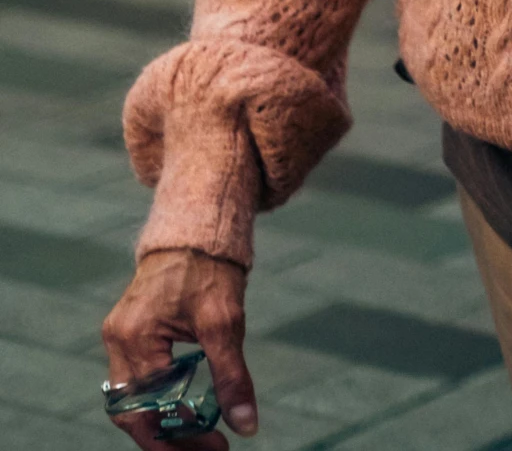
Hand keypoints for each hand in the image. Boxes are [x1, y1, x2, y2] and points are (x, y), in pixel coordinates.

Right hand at [103, 250, 254, 447]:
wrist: (195, 230)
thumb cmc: (209, 268)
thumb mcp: (225, 322)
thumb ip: (231, 376)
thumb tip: (246, 425)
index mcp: (135, 336)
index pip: (150, 407)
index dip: (181, 436)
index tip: (216, 447)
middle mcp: (118, 340)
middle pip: (133, 413)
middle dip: (169, 439)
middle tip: (209, 450)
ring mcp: (119, 337)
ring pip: (132, 402)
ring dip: (163, 425)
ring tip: (200, 440)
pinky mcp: (129, 334)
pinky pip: (136, 383)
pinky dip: (158, 404)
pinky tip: (186, 414)